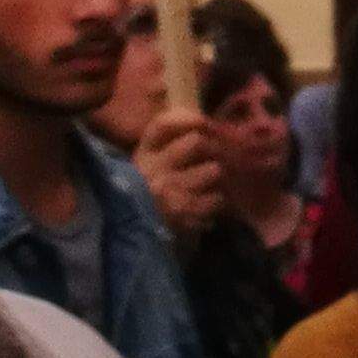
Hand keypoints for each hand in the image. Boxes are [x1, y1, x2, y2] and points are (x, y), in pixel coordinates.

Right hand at [131, 107, 224, 243]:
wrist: (140, 238)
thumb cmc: (150, 199)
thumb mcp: (149, 169)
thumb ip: (169, 146)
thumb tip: (201, 124)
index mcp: (143, 155)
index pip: (162, 126)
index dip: (186, 119)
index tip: (203, 122)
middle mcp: (154, 169)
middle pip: (196, 143)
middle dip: (211, 150)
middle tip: (215, 159)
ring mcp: (170, 190)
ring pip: (212, 169)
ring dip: (216, 179)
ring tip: (209, 187)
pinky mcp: (186, 211)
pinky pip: (217, 198)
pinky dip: (217, 203)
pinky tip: (207, 207)